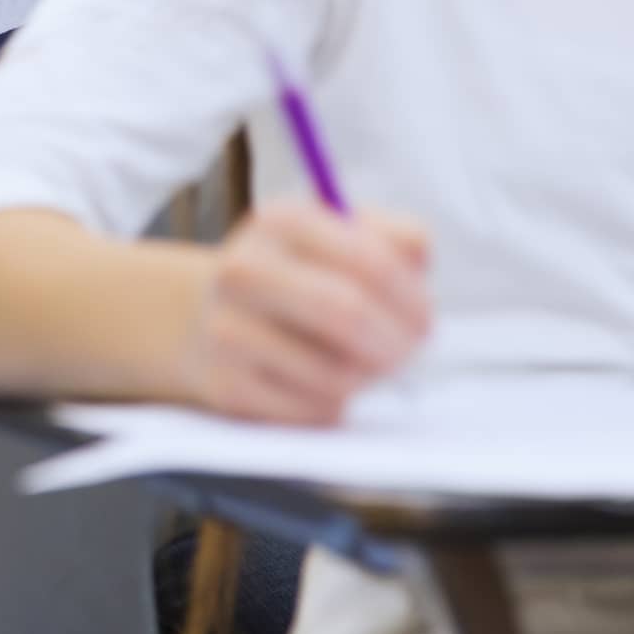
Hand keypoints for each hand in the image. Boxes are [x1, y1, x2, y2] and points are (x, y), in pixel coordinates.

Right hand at [178, 205, 429, 425]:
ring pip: (336, 374)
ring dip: (365, 377)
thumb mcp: (342, 237)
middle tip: (406, 351)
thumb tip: (417, 256)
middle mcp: (244, 270)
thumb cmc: (298, 276)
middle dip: (395, 341)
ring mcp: (227, 330)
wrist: (208, 317)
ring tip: (356, 362)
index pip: (370, 262)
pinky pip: (313, 411)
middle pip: (348, 314)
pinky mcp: (227, 386)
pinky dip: (334, 405)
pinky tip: (319, 383)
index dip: (411, 299)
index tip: (424, 319)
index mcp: (281, 222)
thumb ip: (395, 238)